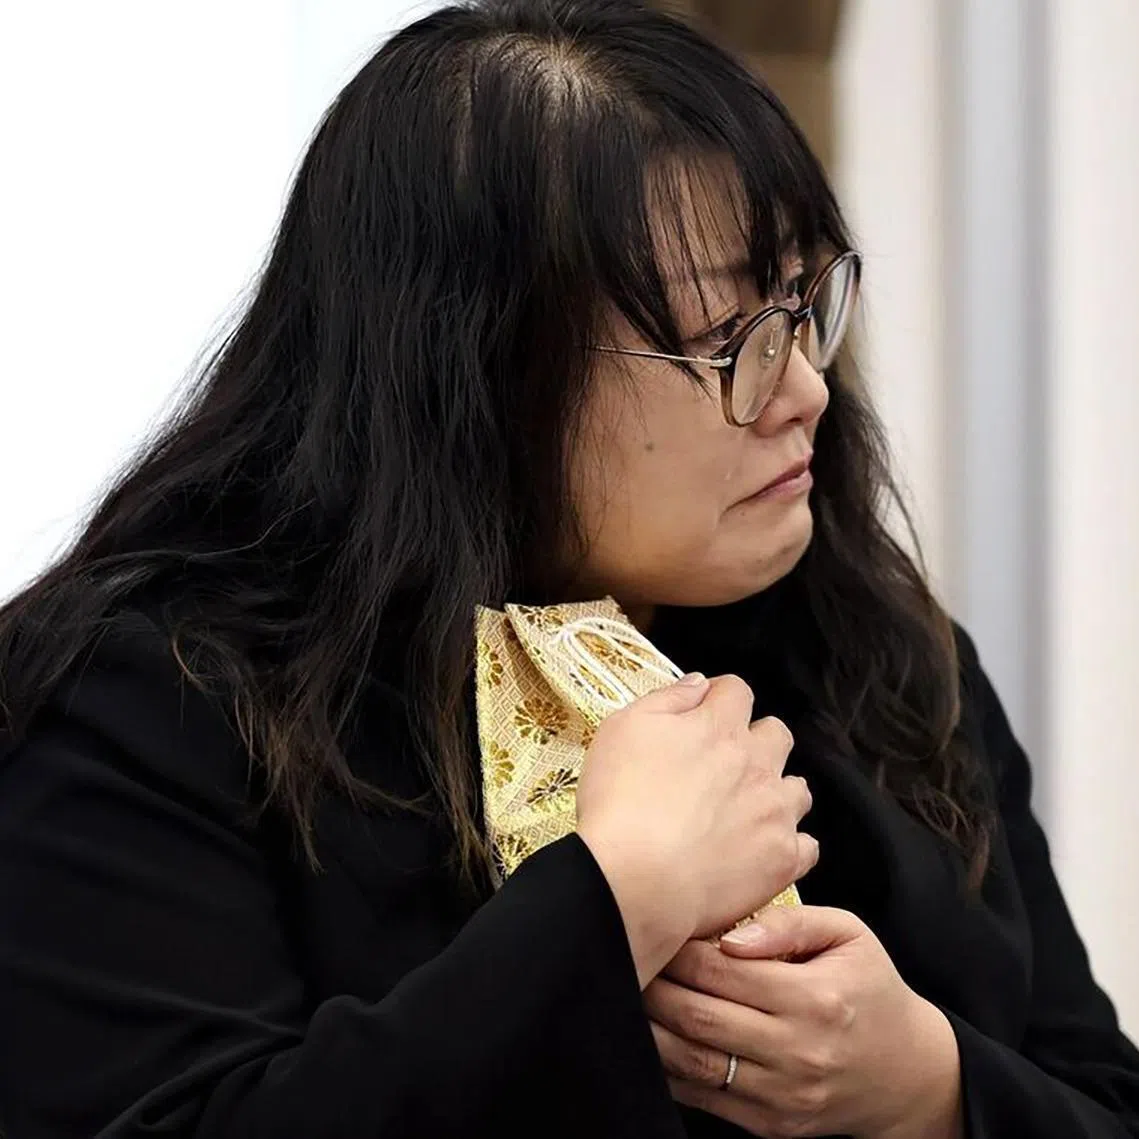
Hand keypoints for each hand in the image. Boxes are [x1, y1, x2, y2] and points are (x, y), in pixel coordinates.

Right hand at [576, 673, 816, 987]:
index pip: (737, 691)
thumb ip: (667, 699)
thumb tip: (699, 684)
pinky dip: (789, 844)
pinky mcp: (783, 860)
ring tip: (746, 811)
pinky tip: (762, 851)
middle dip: (756, 740)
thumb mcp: (623, 728)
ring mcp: (775, 812)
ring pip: (797, 789)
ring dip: (776, 791)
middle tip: (725, 764)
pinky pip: (807, 844)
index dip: (720, 697)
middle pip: (777, 734)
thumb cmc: (619, 800)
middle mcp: (757, 762)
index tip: (704, 712)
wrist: (635, 879)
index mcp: (719, 726)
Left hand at [645, 905, 963, 1138]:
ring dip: (652, 1028)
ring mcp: (782, 1095)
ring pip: (693, 1062)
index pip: (723, 970)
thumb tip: (730, 934)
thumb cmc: (869, 988)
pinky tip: (653, 1036)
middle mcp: (797, 1051)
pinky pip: (703, 1098)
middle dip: (655, 985)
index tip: (658, 926)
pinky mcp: (771, 1124)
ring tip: (632, 993)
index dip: (680, 948)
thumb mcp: (848, 934)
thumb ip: (788, 923)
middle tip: (629, 955)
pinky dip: (668, 1069)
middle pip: (699, 1017)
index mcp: (815, 998)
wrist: (908, 1072)